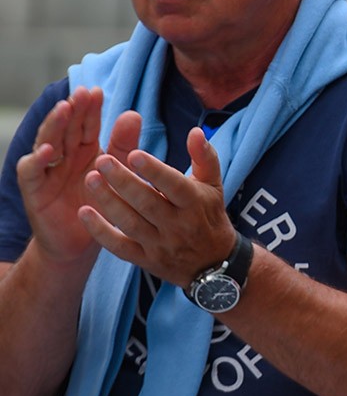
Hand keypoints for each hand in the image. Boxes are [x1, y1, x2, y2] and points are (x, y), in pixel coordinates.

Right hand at [15, 88, 134, 265]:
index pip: (86, 124)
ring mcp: (46, 171)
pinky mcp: (34, 190)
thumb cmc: (101, 205)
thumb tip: (133, 113)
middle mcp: (63, 156)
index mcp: (84, 150)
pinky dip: (37, 160)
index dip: (90, 108)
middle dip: (73, 109)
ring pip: (47, 142)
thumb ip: (124, 146)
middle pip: (66, 127)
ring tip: (65, 109)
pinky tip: (48, 150)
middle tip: (82, 92)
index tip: (97, 91)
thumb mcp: (117, 173)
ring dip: (55, 125)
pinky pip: (31, 172)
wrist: (81, 243)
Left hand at [78, 126, 238, 286]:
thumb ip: (204, 156)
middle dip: (123, 181)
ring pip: (130, 223)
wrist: (212, 264)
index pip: (174, 185)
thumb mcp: (214, 185)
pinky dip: (100, 231)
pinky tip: (84, 212)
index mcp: (196, 203)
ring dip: (108, 201)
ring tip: (90, 179)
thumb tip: (195, 131)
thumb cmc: (209, 215)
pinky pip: (119, 247)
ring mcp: (160, 245)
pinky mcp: (145, 260)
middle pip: (147, 203)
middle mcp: (179, 225)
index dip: (154, 171)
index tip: (133, 154)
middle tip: (101, 160)